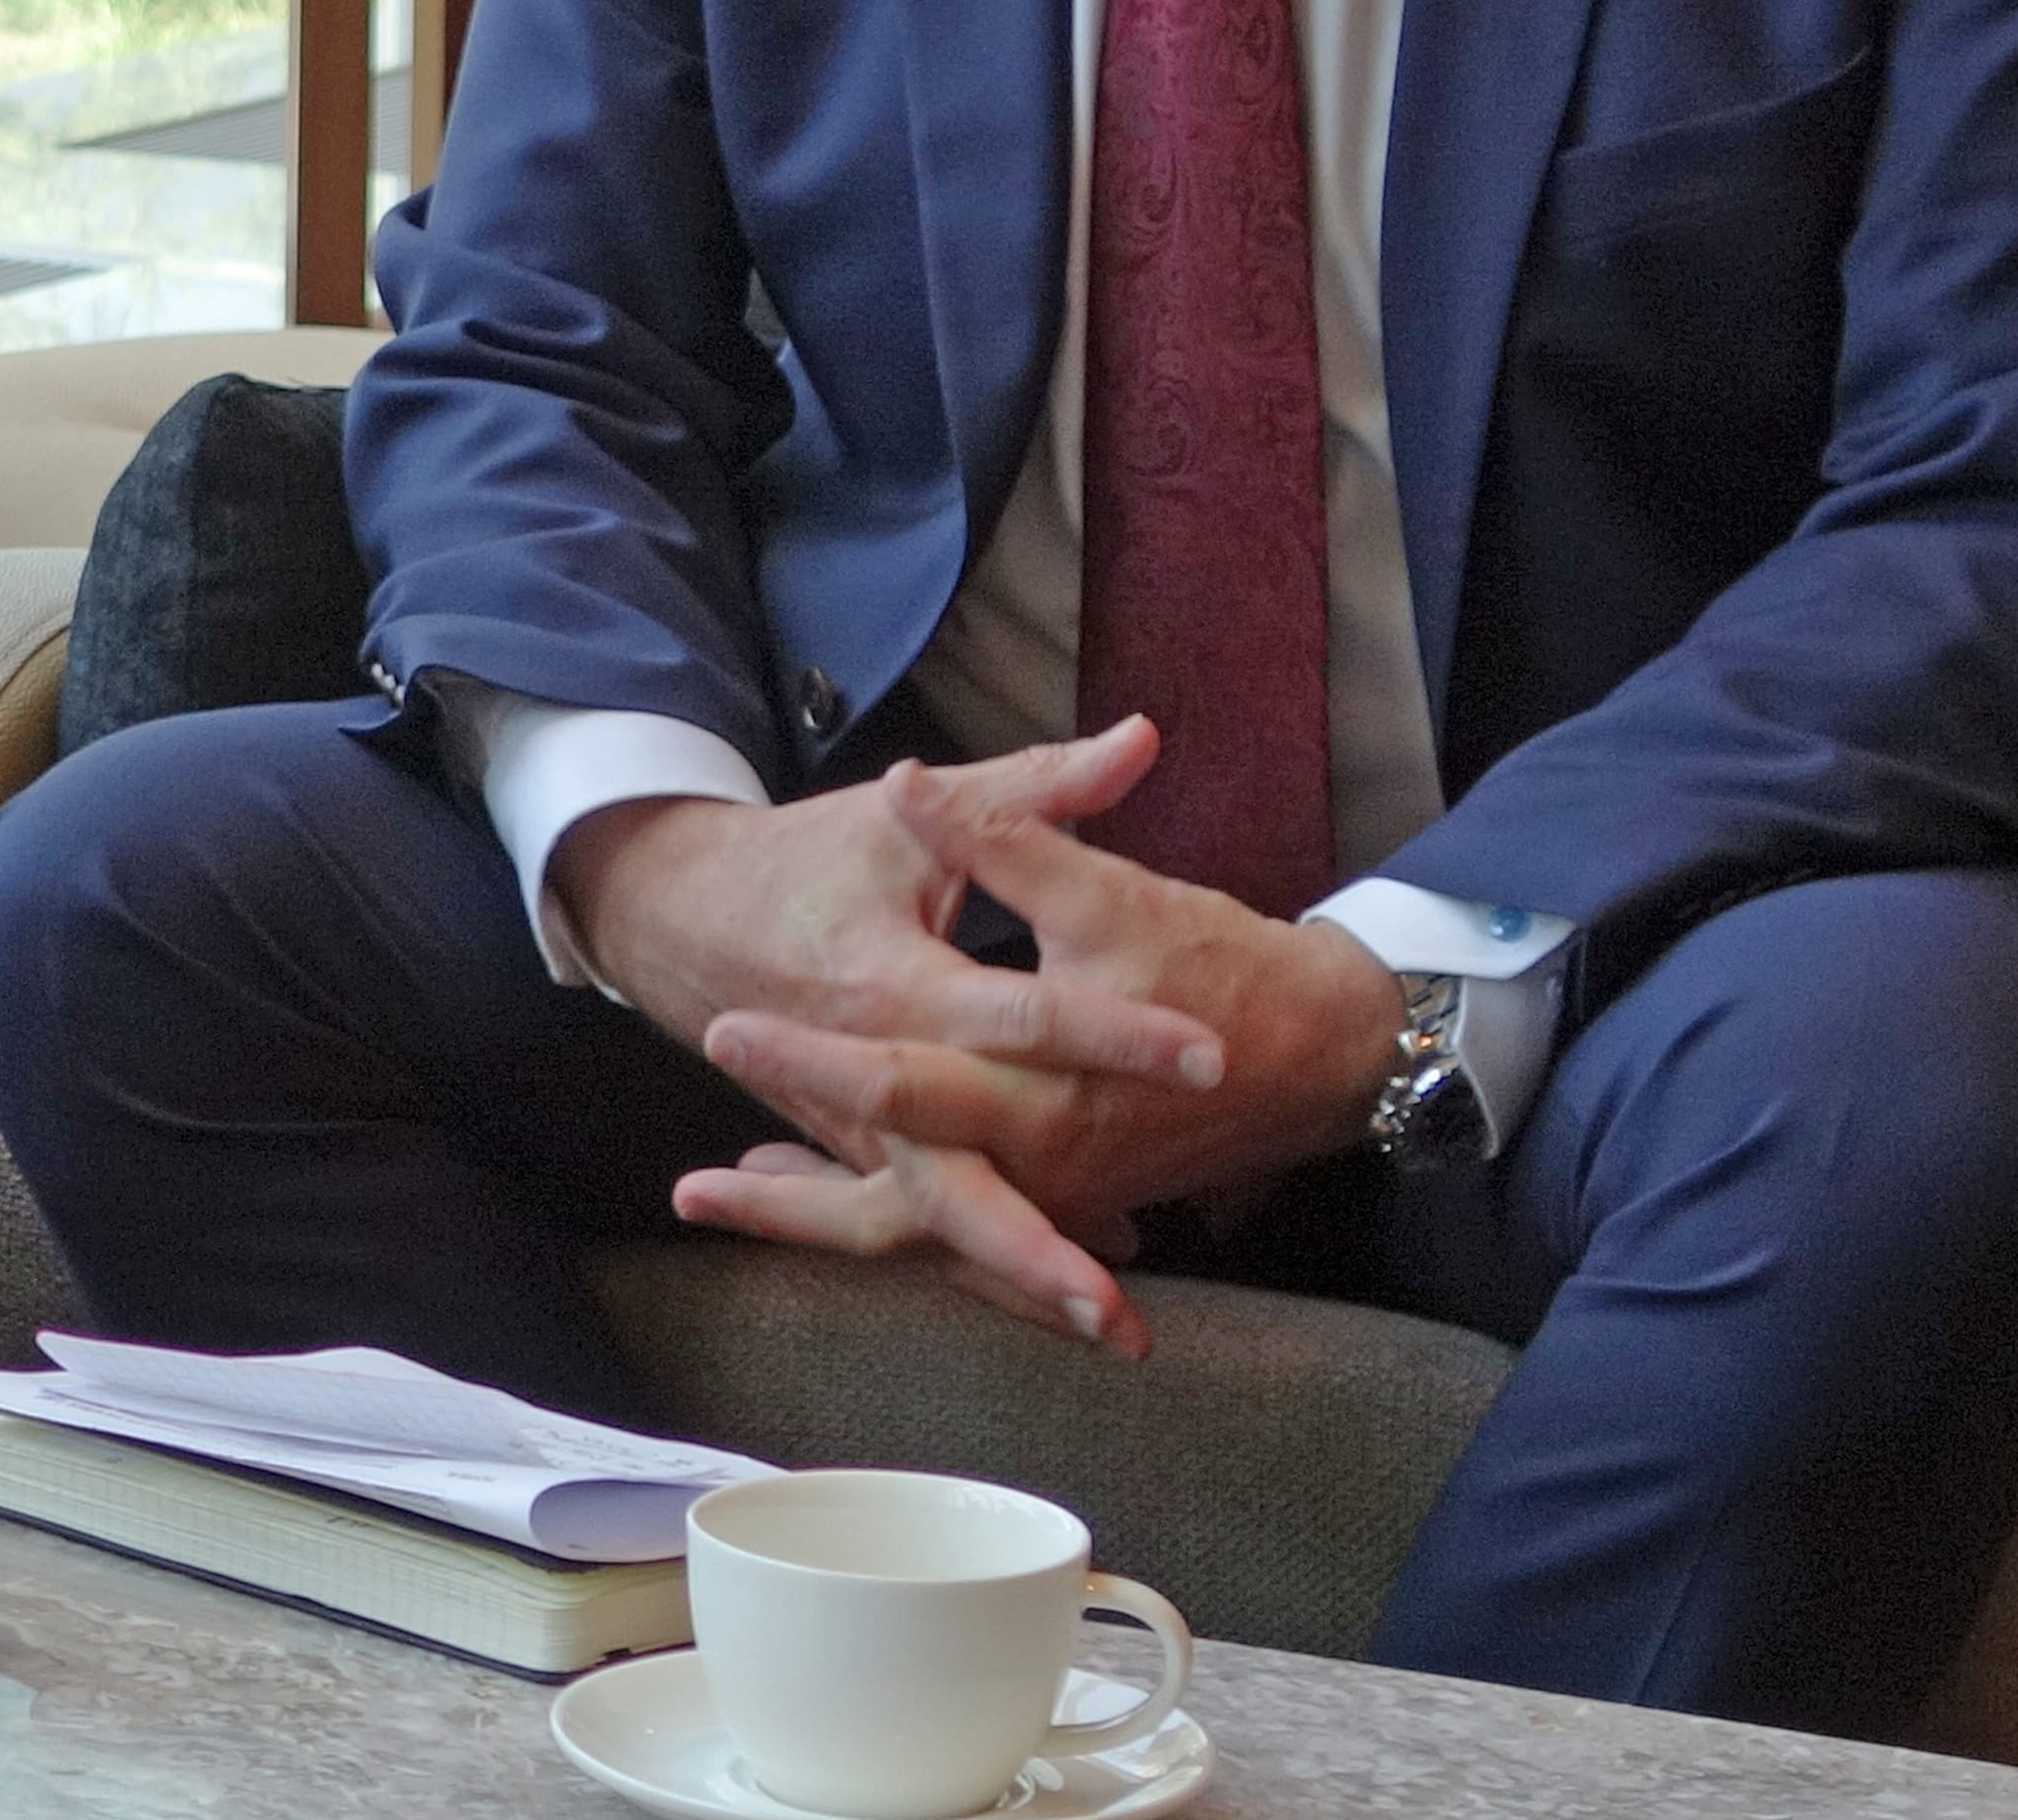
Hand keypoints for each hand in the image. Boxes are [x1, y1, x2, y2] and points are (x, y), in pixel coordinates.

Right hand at [550, 718, 1211, 1358]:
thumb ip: (1029, 790)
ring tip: (1114, 1330)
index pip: (1022, 1014)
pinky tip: (1072, 1297)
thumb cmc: (807, 861)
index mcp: (890, 979)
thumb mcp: (905, 818)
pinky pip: (924, 1224)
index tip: (1210, 1053)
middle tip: (1123, 1295)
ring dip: (1021, 1277)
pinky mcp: (859, 1149)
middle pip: (961, 1175)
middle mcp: (872, 1071)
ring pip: (940, 1224)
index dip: (1118, 1031)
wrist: (682, 915)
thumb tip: (1139, 741)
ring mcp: (859, 1128)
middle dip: (1041, 1243)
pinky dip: (991, 1263)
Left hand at [698, 768, 1406, 1235]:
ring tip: (717, 1191)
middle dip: (789, 1199)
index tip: (726, 1027)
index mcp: (1041, 1090)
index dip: (811, 1058)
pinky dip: (884, 1212)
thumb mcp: (1110, 891)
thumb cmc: (1219, 966)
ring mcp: (1052, 1194)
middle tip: (693, 1188)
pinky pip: (955, 1232)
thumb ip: (1007, 834)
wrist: (1324, 1049)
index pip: (903, 1083)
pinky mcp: (1064, 1199)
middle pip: (889, 1207)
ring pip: (917, 1236)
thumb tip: (914, 780)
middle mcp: (1039, 1161)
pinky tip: (810, 1177)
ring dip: (818, 1219)